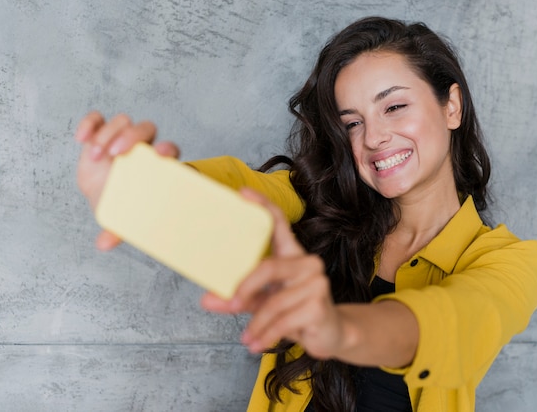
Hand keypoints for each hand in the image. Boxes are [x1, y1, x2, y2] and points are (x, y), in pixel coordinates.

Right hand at [75, 111, 179, 249]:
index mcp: (156, 165)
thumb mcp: (120, 217)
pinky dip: (89, 123)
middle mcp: (142, 148)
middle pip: (146, 128)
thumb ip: (116, 229)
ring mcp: (122, 139)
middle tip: (115, 154)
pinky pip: (98, 119)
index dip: (168, 149)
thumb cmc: (120, 205)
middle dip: (132, 136)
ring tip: (95, 157)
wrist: (104, 196)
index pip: (170, 149)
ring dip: (107, 135)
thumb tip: (103, 244)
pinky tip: (81, 139)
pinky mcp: (102, 134)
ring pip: (122, 121)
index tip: (161, 155)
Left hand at [201, 189, 344, 359]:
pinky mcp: (320, 304)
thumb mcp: (263, 303)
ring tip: (246, 338)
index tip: (243, 193)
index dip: (263, 206)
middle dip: (245, 289)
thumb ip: (237, 299)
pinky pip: (284, 320)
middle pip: (269, 267)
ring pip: (274, 301)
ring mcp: (317, 282)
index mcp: (292, 255)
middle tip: (230, 304)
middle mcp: (307, 263)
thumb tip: (206, 300)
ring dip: (256, 324)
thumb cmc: (295, 312)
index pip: (279, 223)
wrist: (330, 334)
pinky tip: (257, 343)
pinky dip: (267, 335)